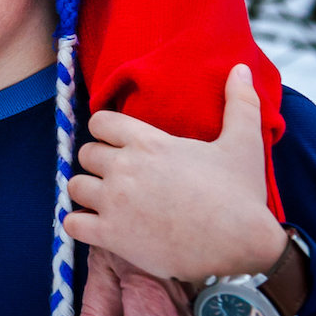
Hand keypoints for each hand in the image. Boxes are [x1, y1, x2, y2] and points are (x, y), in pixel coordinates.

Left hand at [65, 65, 286, 281]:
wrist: (244, 247)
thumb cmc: (242, 196)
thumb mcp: (244, 144)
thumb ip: (240, 104)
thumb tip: (241, 68)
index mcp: (148, 143)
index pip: (100, 122)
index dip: (107, 132)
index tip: (119, 144)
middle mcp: (125, 168)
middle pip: (86, 154)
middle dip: (99, 163)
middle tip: (120, 176)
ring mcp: (115, 203)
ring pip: (74, 186)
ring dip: (87, 192)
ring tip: (108, 201)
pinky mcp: (112, 235)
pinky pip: (71, 224)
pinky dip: (80, 224)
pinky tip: (99, 226)